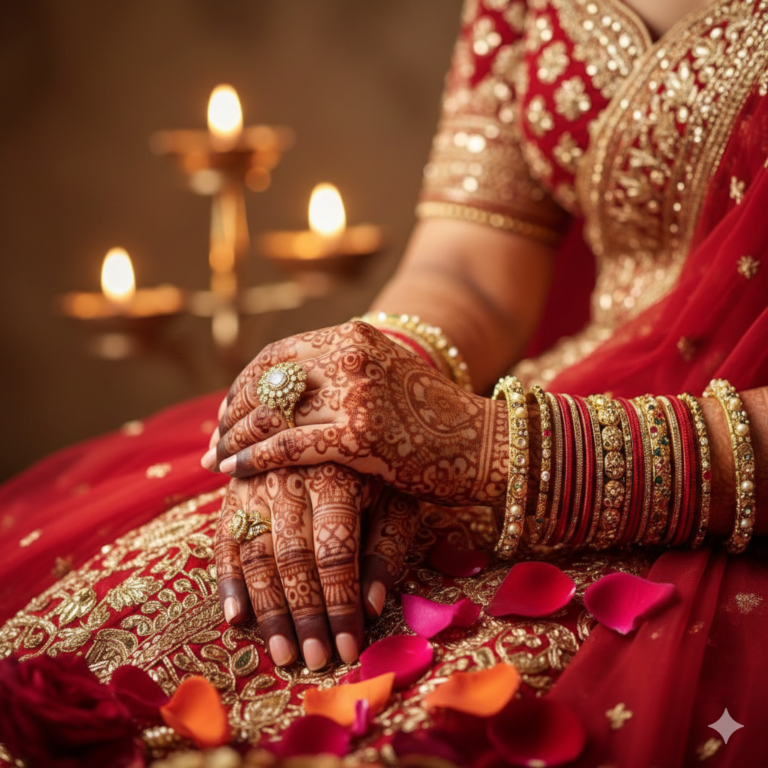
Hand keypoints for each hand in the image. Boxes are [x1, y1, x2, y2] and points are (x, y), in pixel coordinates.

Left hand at [207, 320, 509, 505]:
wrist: (487, 443)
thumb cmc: (436, 418)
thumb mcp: (386, 376)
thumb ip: (341, 374)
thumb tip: (288, 393)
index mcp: (355, 336)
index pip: (278, 354)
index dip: (245, 383)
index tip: (227, 409)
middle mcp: (351, 355)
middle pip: (267, 381)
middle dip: (232, 412)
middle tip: (213, 438)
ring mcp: (355, 393)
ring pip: (271, 414)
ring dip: (234, 437)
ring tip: (216, 458)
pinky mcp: (359, 435)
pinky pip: (287, 446)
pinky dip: (253, 458)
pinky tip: (234, 471)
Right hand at [214, 463, 417, 670]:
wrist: (320, 410)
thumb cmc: (371, 464)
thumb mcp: (393, 492)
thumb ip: (387, 544)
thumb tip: (373, 606)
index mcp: (335, 474)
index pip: (335, 550)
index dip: (341, 602)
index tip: (349, 647)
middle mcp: (290, 477)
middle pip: (293, 556)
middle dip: (305, 614)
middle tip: (315, 660)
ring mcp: (256, 484)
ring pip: (257, 553)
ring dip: (269, 609)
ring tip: (282, 653)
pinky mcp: (234, 492)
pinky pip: (224, 541)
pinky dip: (228, 581)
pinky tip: (235, 618)